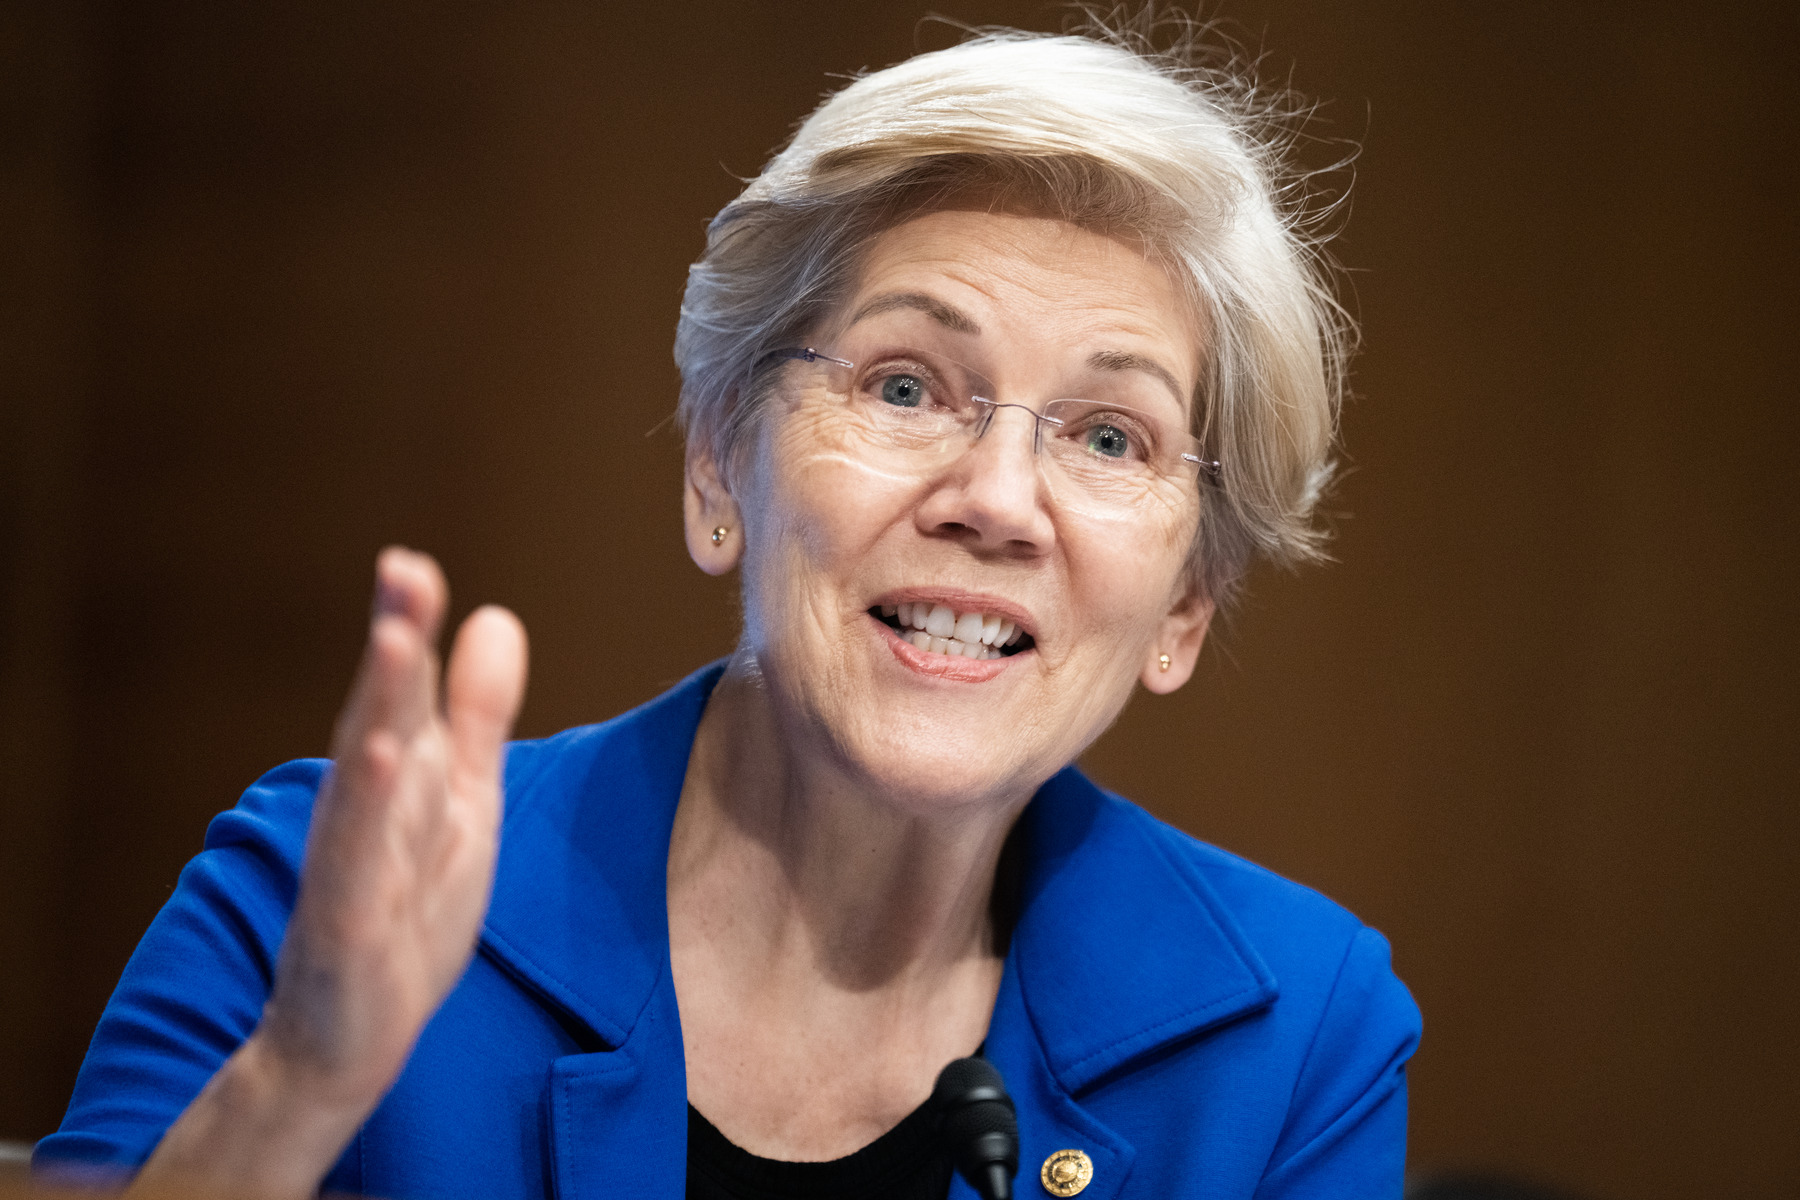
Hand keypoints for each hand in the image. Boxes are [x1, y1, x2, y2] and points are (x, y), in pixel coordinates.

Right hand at [262, 546, 527, 1105]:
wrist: (347, 1038)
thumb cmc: (405, 911)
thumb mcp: (462, 800)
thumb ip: (477, 715)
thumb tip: (495, 615)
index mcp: (400, 777)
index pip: (406, 690)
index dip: (411, 625)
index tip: (414, 563)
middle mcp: (366, 809)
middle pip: (381, 715)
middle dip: (395, 643)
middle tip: (405, 570)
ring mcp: (351, 864)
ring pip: (364, 777)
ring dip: (378, 706)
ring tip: (396, 639)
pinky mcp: (347, 925)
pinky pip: (356, 862)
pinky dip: (368, 810)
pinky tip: (383, 759)